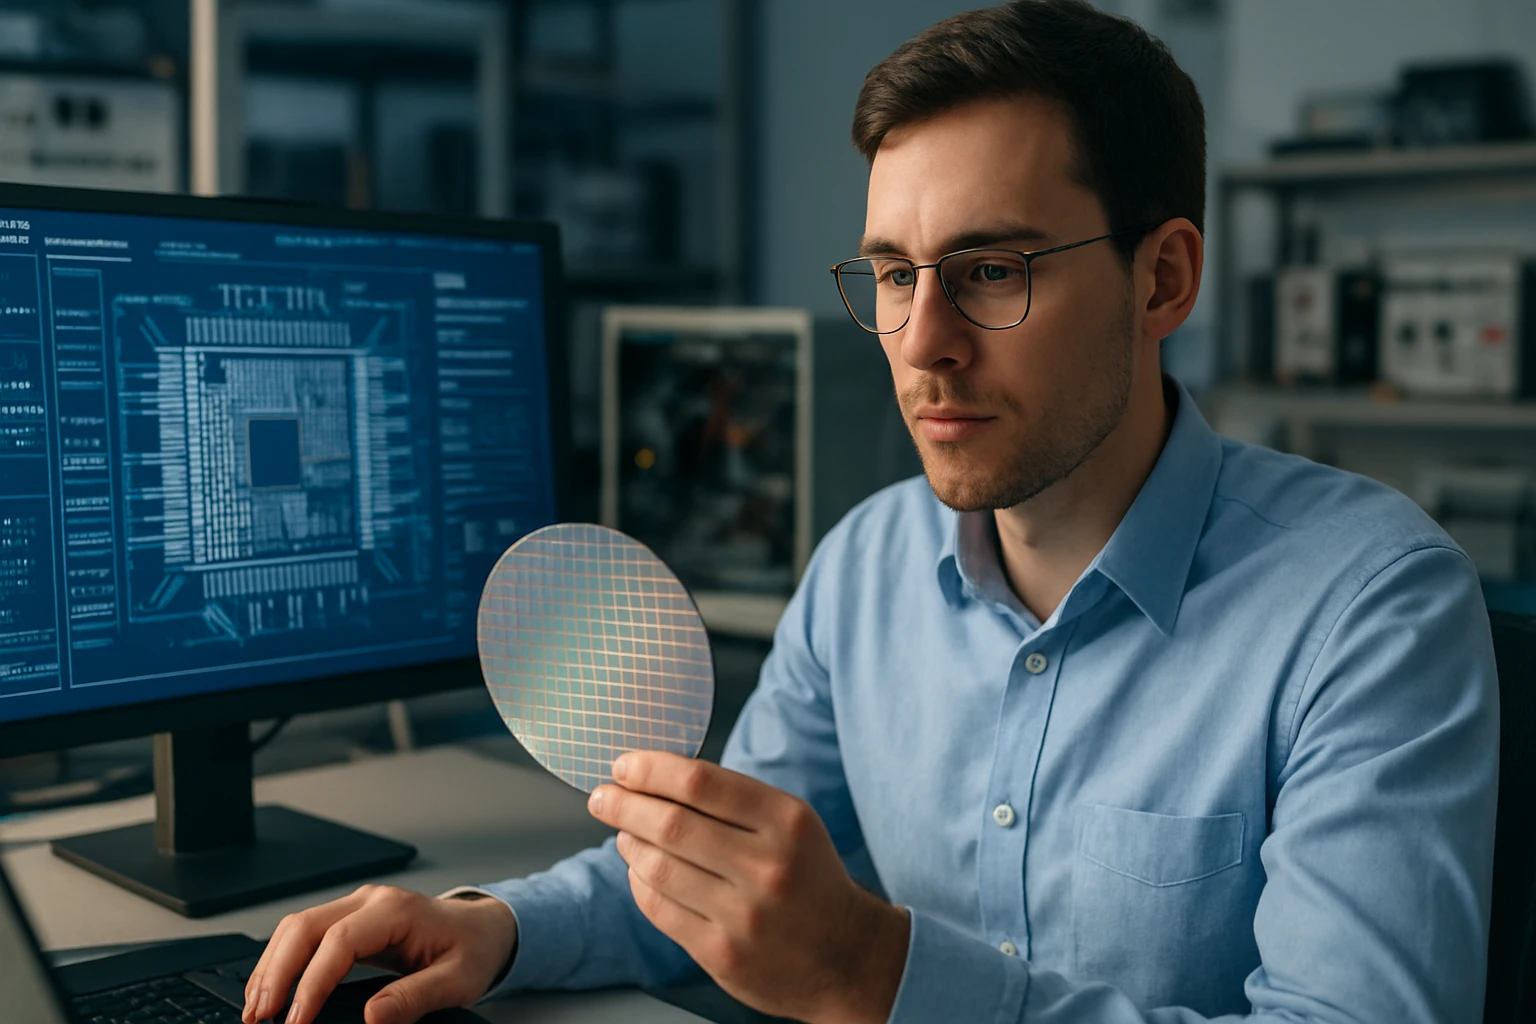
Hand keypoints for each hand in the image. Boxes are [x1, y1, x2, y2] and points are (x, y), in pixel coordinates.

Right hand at [240, 884, 515, 1023]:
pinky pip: (305, 934)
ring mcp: (358, 907)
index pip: (339, 941)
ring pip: (297, 927)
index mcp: (397, 911)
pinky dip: (282, 961)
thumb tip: (371, 1017)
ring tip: (256, 1010)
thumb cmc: (472, 950)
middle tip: (259, 1017)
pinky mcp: (350, 921)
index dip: (311, 982)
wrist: (483, 929)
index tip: (296, 1020)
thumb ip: (415, 998)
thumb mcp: (457, 981)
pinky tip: (271, 990)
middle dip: (276, 972)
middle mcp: (371, 902)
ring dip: (271, 966)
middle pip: (305, 926)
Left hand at [589, 752, 909, 1023]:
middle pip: (672, 822)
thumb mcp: (793, 825)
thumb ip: (735, 801)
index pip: (700, 781)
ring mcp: (744, 914)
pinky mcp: (723, 954)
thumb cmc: (809, 878)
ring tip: (623, 832)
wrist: (850, 958)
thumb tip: (658, 777)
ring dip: (629, 843)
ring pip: (659, 866)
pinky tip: (640, 871)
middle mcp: (767, 865)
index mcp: (786, 821)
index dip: (651, 769)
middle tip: (603, 796)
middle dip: (625, 804)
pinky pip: (660, 909)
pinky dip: (640, 883)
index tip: (624, 765)